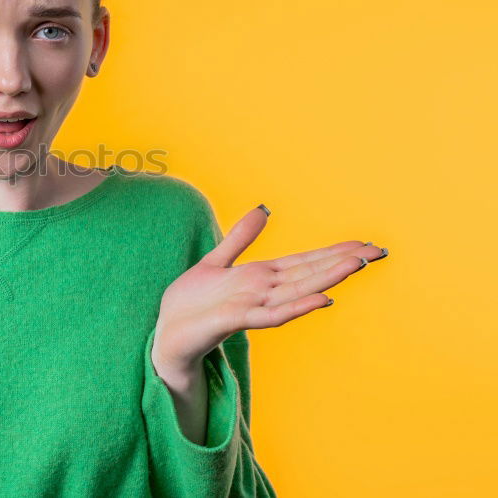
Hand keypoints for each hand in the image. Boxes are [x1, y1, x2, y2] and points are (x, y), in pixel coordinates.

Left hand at [151, 204, 388, 374]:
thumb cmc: (190, 304)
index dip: (334, 251)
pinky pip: (272, 315)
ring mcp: (253, 307)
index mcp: (260, 277)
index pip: (305, 261)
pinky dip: (298, 307)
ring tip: (357, 264)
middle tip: (379, 251)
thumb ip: (240, 238)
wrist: (167, 336)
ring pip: (298, 290)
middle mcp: (264, 292)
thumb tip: (264, 209)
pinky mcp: (236, 320)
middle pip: (310, 272)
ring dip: (328, 277)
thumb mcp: (215, 261)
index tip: (365, 243)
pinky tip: (323, 299)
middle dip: (343, 261)